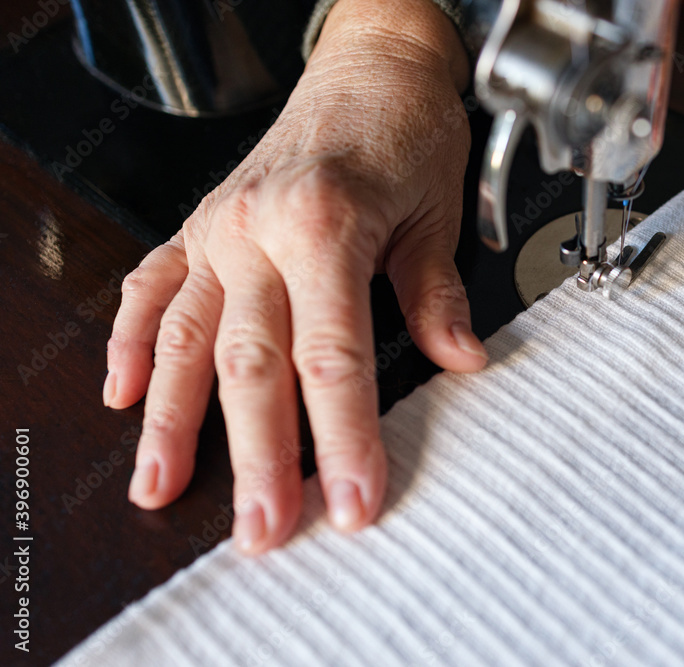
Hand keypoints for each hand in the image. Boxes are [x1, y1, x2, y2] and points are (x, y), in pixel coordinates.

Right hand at [103, 0, 486, 552]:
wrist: (369, 64)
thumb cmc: (404, 129)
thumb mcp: (435, 213)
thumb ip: (436, 294)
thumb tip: (460, 361)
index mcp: (325, 225)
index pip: (334, 356)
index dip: (345, 438)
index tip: (354, 501)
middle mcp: (258, 229)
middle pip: (252, 362)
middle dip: (258, 455)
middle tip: (263, 529)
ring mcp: (220, 229)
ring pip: (186, 336)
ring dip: (172, 420)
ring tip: (162, 489)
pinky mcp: (201, 226)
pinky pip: (153, 286)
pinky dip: (134, 340)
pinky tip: (124, 393)